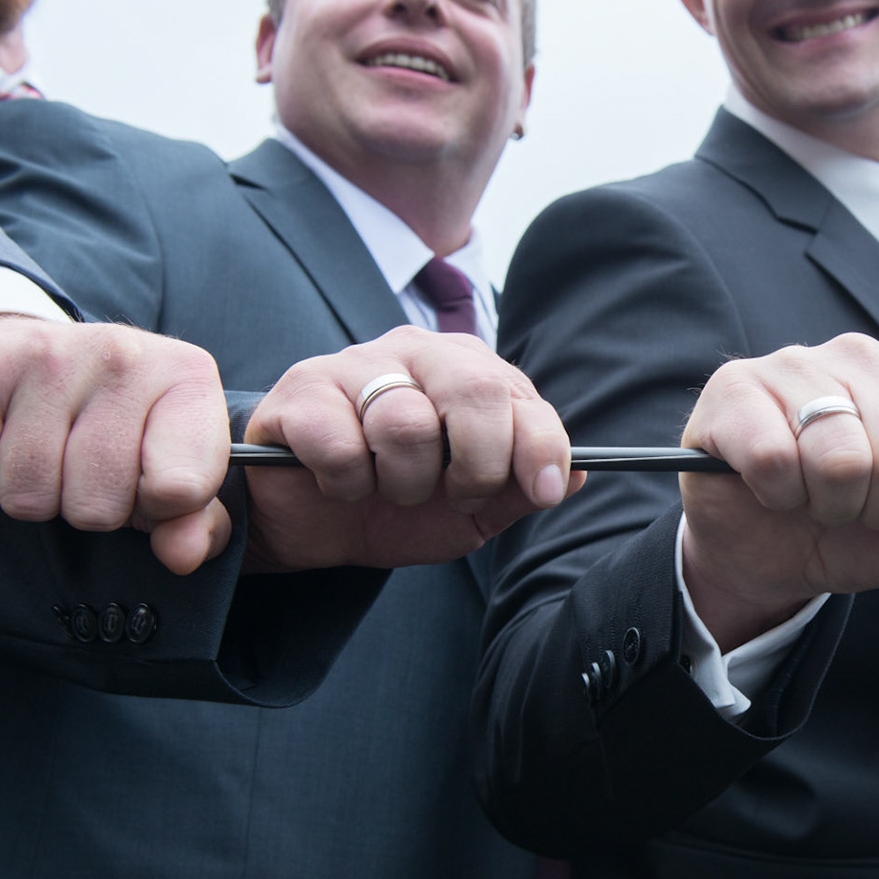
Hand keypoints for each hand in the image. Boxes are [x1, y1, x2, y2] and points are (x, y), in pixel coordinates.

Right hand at [0, 315, 233, 574]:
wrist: (8, 346)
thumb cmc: (105, 424)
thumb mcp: (167, 467)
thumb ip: (194, 520)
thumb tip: (185, 556)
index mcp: (187, 379)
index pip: (181, 489)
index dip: (154, 509)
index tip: (146, 487)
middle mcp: (123, 356)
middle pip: (95, 505)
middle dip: (83, 507)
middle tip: (80, 470)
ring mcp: (47, 354)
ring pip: (28, 496)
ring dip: (28, 495)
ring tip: (40, 453)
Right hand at [241, 325, 578, 571]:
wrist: (309, 524)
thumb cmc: (396, 507)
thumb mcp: (470, 510)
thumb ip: (520, 490)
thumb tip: (577, 474)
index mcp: (468, 373)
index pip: (522, 396)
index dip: (540, 448)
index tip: (542, 491)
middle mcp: (417, 354)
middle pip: (475, 390)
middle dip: (478, 463)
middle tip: (454, 495)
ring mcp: (355, 364)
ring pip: (406, 423)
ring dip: (403, 483)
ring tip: (386, 489)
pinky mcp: (302, 390)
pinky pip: (342, 444)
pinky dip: (347, 483)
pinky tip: (339, 483)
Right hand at [678, 333, 878, 650]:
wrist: (760, 553)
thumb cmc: (850, 532)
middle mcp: (864, 355)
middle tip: (851, 504)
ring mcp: (796, 363)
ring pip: (840, 460)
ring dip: (825, 505)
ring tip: (810, 494)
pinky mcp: (735, 387)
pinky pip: (774, 459)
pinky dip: (776, 495)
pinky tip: (769, 484)